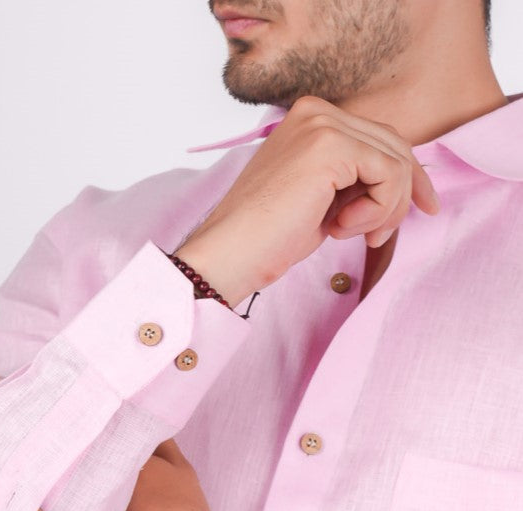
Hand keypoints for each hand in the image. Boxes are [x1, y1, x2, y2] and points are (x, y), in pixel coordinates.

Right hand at [175, 95, 439, 307]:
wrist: (231, 254)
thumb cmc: (269, 237)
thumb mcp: (323, 198)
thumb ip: (356, 178)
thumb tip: (408, 181)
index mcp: (311, 117)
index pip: (381, 138)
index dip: (409, 176)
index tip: (425, 208)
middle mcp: (317, 111)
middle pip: (395, 146)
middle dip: (401, 197)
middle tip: (377, 237)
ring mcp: (323, 124)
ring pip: (396, 160)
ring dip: (385, 209)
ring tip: (350, 234)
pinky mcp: (330, 145)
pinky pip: (388, 174)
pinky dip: (377, 210)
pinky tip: (341, 228)